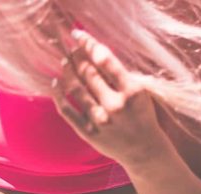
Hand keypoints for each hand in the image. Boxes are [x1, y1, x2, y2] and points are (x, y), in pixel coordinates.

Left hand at [50, 28, 167, 165]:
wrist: (144, 150)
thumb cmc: (142, 115)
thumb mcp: (140, 91)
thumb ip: (120, 75)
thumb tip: (93, 52)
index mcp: (132, 91)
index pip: (106, 60)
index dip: (89, 44)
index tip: (79, 36)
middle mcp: (115, 105)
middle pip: (88, 73)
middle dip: (77, 57)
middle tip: (72, 49)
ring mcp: (100, 120)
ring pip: (75, 89)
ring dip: (67, 71)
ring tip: (65, 62)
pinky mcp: (88, 133)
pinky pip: (67, 110)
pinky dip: (58, 95)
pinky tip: (56, 84)